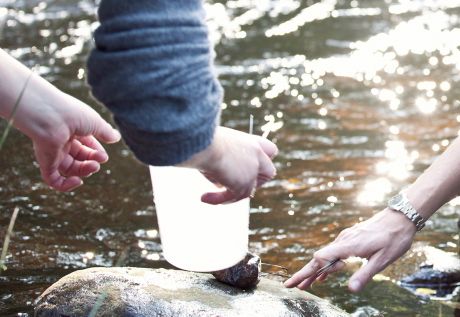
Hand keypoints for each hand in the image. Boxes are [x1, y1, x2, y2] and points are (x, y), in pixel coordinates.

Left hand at [14, 89, 120, 191]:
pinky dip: (65, 185)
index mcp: (72, 129)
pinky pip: (53, 179)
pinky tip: (78, 181)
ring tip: (94, 166)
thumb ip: (106, 131)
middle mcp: (61, 140)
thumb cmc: (71, 113)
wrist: (49, 114)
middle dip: (92, 160)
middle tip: (101, 160)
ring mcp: (53, 152)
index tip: (104, 155)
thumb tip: (116, 137)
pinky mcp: (45, 162)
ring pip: (70, 169)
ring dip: (84, 170)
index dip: (96, 151)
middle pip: (79, 157)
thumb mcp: (95, 122)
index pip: (86, 144)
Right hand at [181, 126, 277, 203]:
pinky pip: (233, 197)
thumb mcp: (216, 144)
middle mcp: (256, 154)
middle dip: (256, 181)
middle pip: (268, 172)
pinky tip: (203, 198)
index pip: (270, 150)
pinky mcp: (244, 184)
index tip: (247, 164)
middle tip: (235, 185)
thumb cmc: (203, 138)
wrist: (204, 141)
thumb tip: (220, 180)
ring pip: (247, 190)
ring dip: (227, 195)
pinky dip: (217, 199)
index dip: (262, 159)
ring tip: (206, 196)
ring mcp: (252, 170)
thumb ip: (224, 159)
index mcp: (250, 141)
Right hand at [284, 208, 416, 291]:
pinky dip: (325, 266)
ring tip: (304, 286)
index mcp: (348, 245)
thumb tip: (350, 290)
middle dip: (303, 273)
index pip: (321, 258)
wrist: (401, 216)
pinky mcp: (350, 239)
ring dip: (314, 271)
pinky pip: (332, 254)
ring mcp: (345, 239)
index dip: (312, 271)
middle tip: (289, 285)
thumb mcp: (383, 260)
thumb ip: (364, 274)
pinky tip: (323, 276)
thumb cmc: (394, 238)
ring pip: (325, 257)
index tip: (306, 282)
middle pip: (318, 259)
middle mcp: (343, 241)